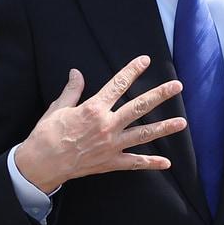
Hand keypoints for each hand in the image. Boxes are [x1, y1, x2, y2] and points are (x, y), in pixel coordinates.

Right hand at [13, 56, 185, 193]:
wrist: (41, 164)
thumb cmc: (46, 134)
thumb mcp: (58, 108)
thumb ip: (72, 90)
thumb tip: (76, 73)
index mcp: (94, 109)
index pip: (118, 85)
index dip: (132, 71)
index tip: (145, 60)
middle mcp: (107, 125)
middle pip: (139, 106)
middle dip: (159, 95)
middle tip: (177, 86)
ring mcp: (111, 145)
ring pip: (143, 134)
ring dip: (164, 128)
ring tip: (182, 122)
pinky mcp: (111, 162)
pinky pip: (134, 163)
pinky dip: (151, 163)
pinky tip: (167, 163)